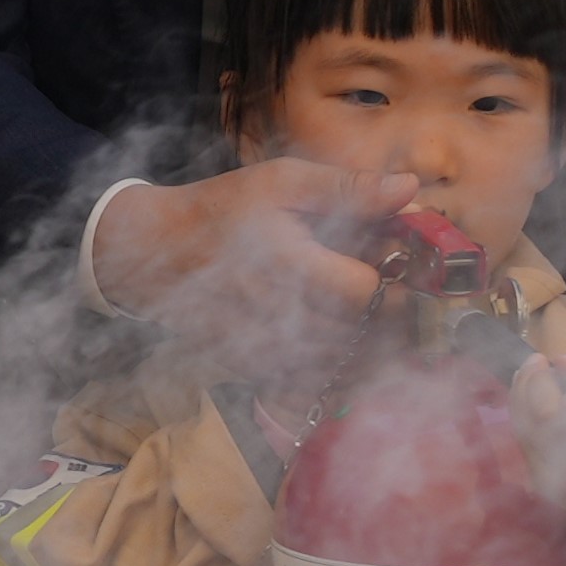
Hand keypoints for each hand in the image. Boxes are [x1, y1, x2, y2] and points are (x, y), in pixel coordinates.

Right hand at [93, 158, 397, 355]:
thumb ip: (348, 189)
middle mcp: (277, 316)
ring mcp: (263, 350)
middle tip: (380, 284)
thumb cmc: (221, 210)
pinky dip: (329, 365)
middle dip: (382, 312)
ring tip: (353, 308)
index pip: (365, 294)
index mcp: (290, 265)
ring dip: (360, 341)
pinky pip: (309, 383)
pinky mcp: (252, 370)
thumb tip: (412, 188)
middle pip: (360, 334)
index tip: (393, 266)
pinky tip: (326, 334)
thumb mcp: (282, 183)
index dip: (391, 282)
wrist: (154, 252)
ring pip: (340, 364)